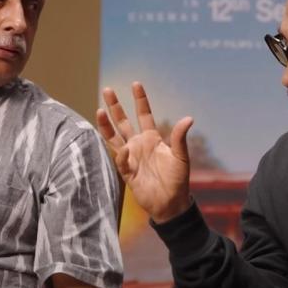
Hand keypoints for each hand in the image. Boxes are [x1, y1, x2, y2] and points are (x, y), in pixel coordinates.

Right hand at [97, 82, 193, 222]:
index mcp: (152, 138)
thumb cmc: (178, 180)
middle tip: (108, 89)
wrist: (170, 203)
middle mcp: (139, 145)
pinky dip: (122, 154)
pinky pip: (120, 160)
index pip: (144, 115)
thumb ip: (179, 138)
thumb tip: (188, 118)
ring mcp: (131, 157)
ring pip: (114, 137)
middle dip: (116, 107)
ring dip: (106, 125)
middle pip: (123, 122)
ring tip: (99, 110)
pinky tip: (125, 149)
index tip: (135, 84)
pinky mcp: (127, 171)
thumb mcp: (181, 157)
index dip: (140, 100)